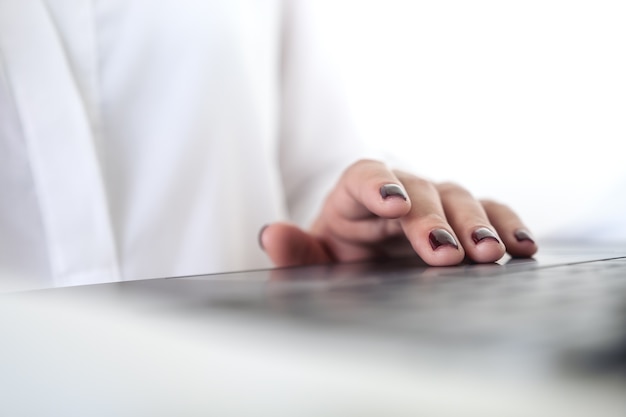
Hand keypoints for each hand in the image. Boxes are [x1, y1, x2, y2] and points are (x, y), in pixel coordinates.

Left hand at [260, 159, 536, 266]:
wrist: (364, 262)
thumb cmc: (337, 258)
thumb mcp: (313, 261)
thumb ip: (295, 252)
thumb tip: (271, 235)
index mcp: (354, 194)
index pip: (365, 175)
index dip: (379, 185)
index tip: (393, 204)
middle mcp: (398, 191)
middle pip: (420, 191)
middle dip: (434, 219)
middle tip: (446, 251)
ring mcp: (434, 203)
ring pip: (460, 199)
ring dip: (477, 224)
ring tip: (488, 253)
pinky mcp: (462, 220)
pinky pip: (490, 214)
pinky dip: (507, 227)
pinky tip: (522, 248)